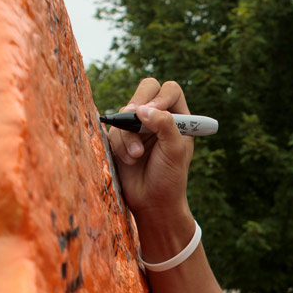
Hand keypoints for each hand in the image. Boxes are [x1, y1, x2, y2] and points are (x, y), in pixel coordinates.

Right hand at [108, 78, 193, 222]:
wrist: (151, 202)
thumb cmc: (169, 178)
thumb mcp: (174, 150)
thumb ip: (165, 125)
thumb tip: (143, 109)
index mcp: (178, 117)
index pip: (170, 90)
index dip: (161, 96)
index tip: (154, 112)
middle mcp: (158, 118)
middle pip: (146, 89)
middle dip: (137, 104)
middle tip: (132, 117)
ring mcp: (138, 126)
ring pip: (125, 112)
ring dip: (129, 135)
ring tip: (137, 156)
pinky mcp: (121, 138)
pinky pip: (114, 130)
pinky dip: (119, 145)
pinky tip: (129, 160)